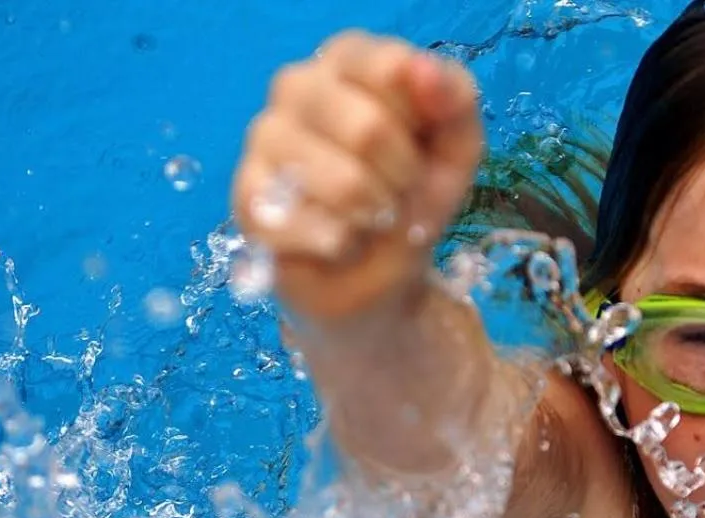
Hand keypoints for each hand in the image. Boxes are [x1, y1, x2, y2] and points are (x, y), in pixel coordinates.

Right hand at [230, 32, 482, 321]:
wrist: (382, 271)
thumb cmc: (414, 195)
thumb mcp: (456, 147)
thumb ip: (454, 99)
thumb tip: (422, 70)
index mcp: (347, 59)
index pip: (393, 68)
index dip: (425, 125)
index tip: (424, 146)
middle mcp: (297, 85)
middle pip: (369, 130)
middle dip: (405, 179)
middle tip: (400, 192)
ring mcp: (265, 139)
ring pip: (343, 185)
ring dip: (378, 216)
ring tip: (372, 218)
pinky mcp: (248, 198)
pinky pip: (319, 229)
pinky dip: (349, 247)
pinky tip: (341, 242)